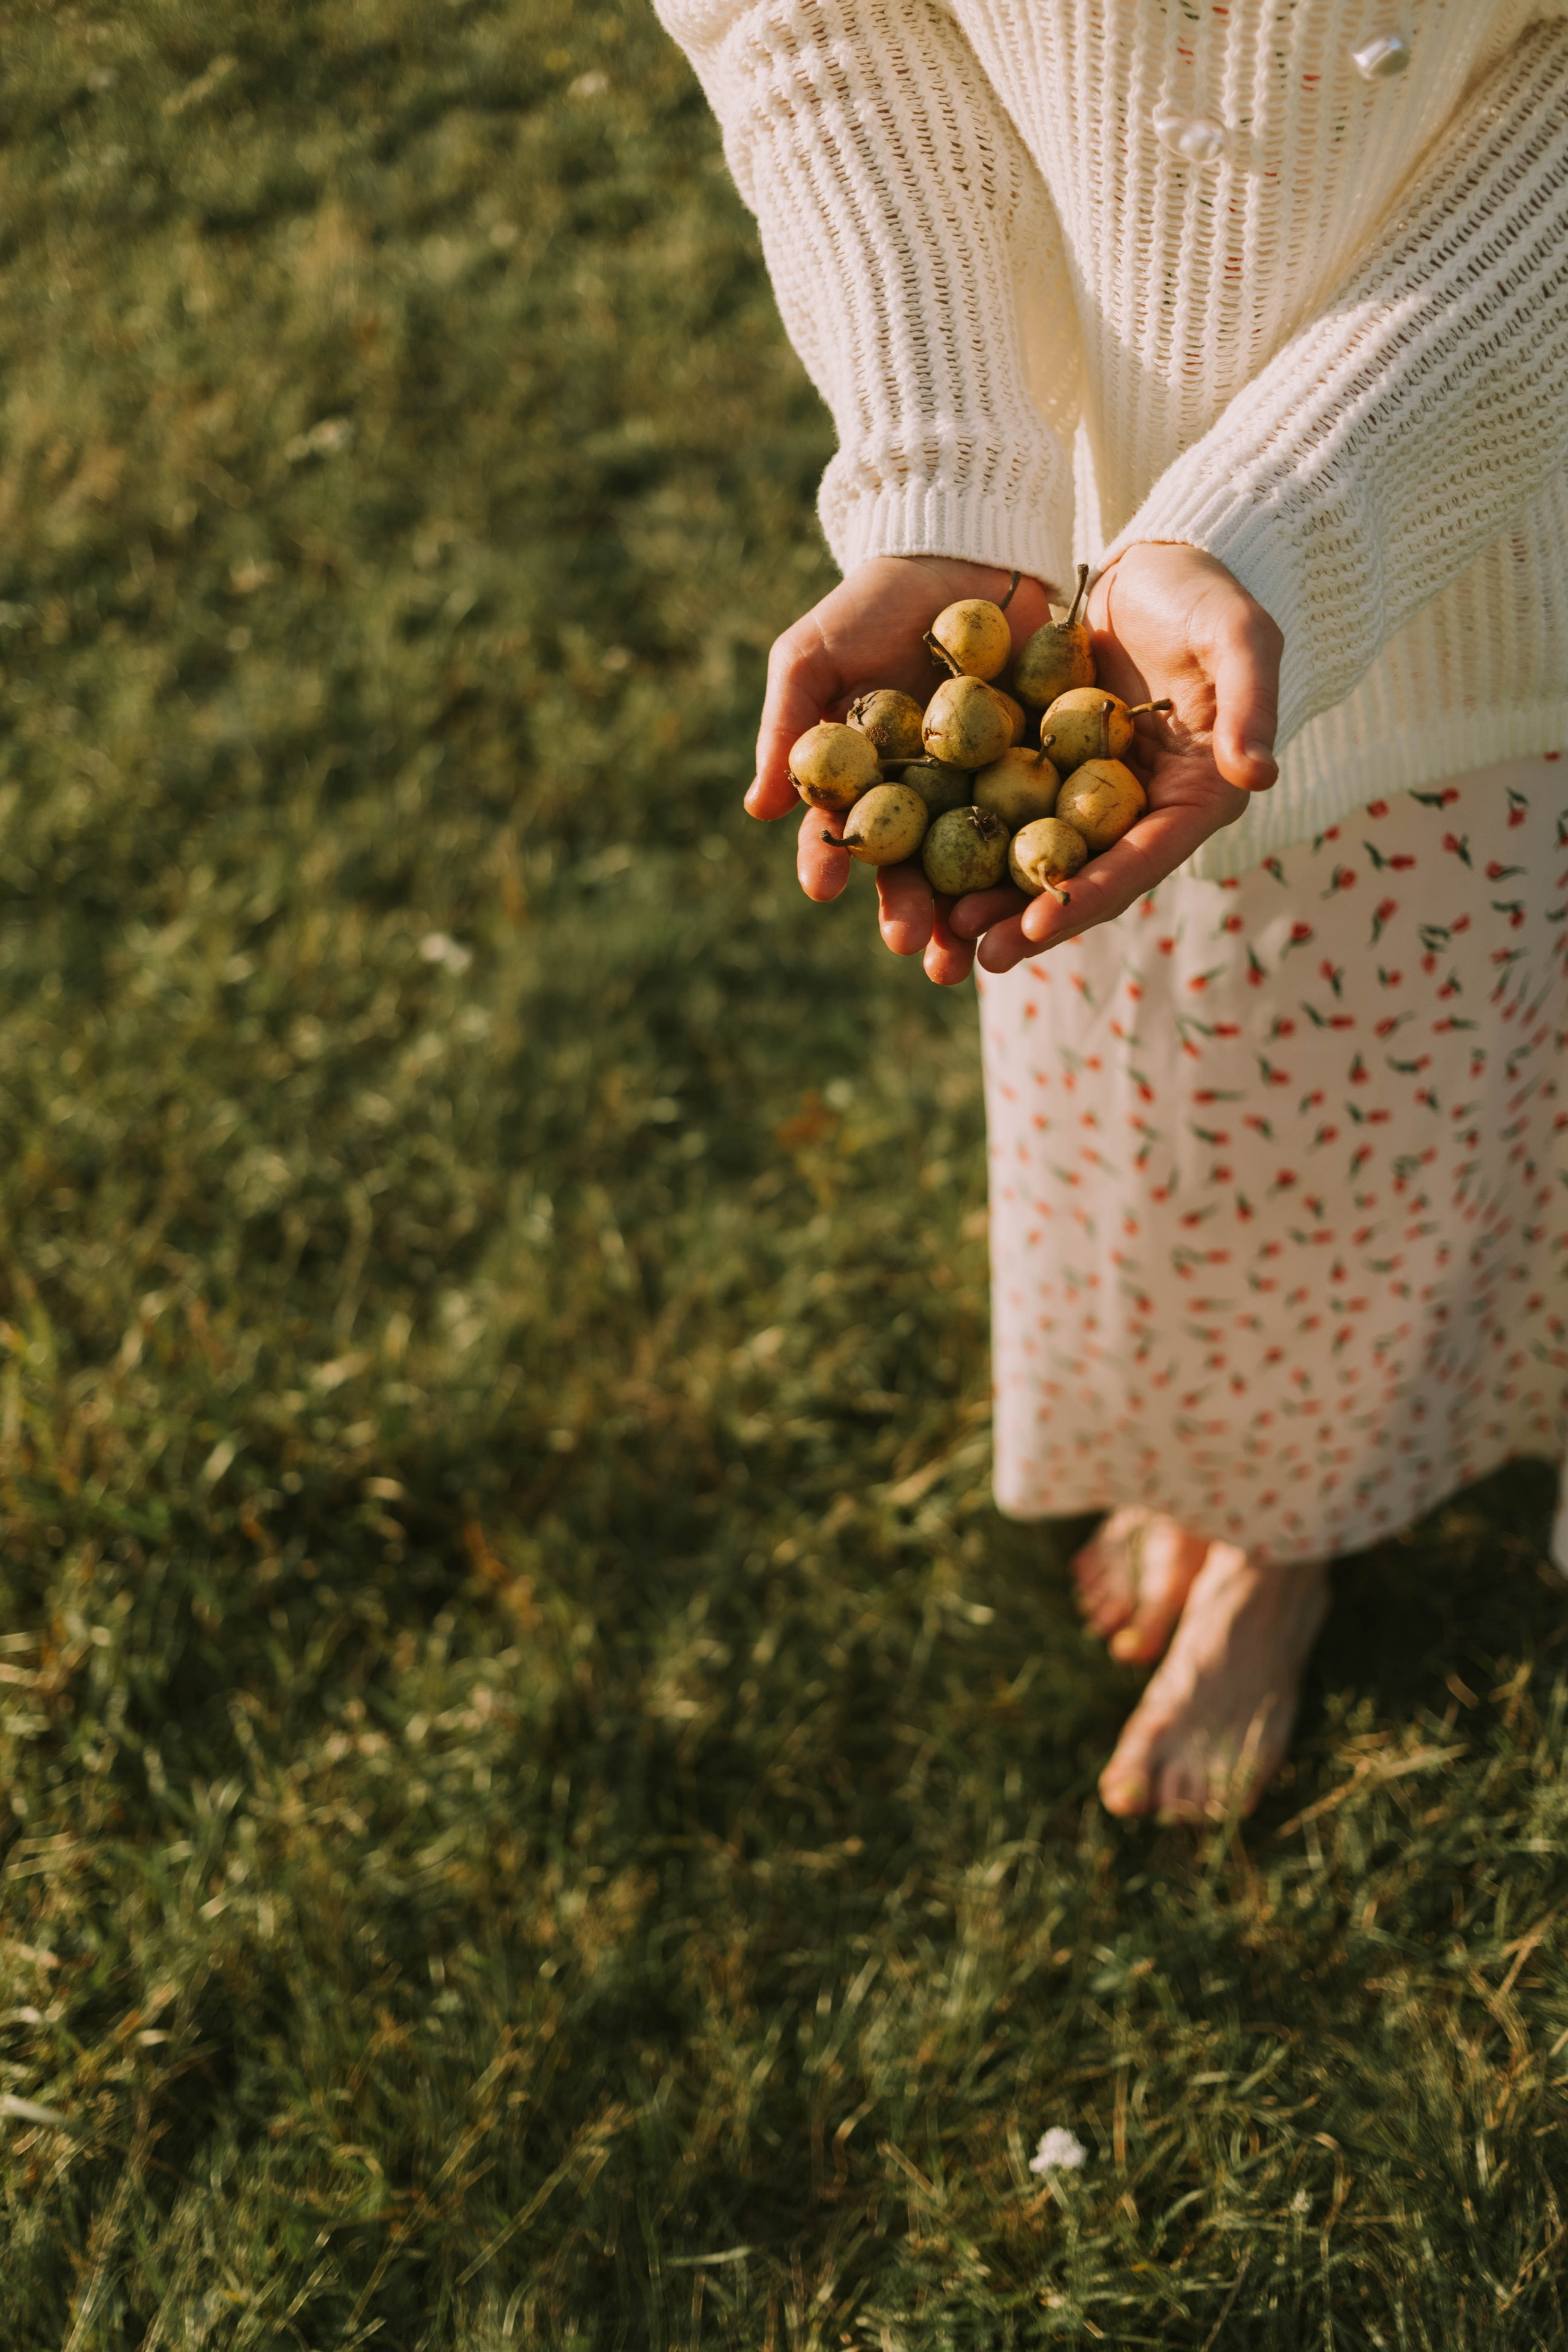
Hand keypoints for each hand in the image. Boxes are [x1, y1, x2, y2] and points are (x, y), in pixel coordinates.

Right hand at [752, 555, 1058, 983]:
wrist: (965, 551)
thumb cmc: (873, 603)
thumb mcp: (814, 653)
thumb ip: (788, 726)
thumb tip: (757, 812)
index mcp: (865, 782)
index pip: (843, 833)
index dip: (827, 862)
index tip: (820, 889)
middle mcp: (923, 799)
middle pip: (913, 869)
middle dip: (910, 913)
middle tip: (910, 947)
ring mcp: (984, 789)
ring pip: (978, 866)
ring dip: (974, 915)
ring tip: (973, 956)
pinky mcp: (1044, 772)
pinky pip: (1043, 822)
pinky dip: (1040, 860)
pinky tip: (1041, 895)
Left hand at [948, 543, 1281, 972]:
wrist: (1159, 561)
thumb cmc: (1211, 596)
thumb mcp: (1241, 637)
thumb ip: (1251, 704)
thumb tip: (1257, 776)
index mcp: (1191, 798)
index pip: (1140, 862)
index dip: (1089, 898)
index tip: (1037, 929)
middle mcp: (1135, 808)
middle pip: (1080, 875)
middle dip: (1027, 919)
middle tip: (973, 953)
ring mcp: (1085, 788)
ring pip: (1034, 852)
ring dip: (989, 893)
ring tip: (938, 929)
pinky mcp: (1042, 761)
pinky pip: (999, 804)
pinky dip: (962, 833)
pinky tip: (916, 859)